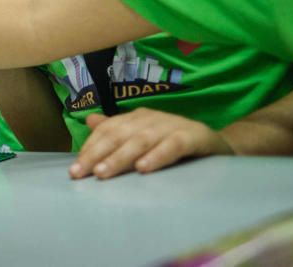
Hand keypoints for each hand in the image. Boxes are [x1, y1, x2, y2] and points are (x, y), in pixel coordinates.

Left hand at [68, 108, 233, 179]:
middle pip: (119, 135)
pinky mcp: (194, 137)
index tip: (74, 169)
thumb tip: (89, 121)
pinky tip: (143, 169)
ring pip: (141, 141)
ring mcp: (172, 126)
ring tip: (103, 173)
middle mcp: (151, 119)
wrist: (218, 144)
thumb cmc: (174, 143)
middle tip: (81, 173)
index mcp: (137, 118)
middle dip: (97, 154)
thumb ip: (117, 130)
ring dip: (120, 157)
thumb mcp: (144, 136)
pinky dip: (158, 156)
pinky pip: (174, 146)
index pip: (108, 131)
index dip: (90, 148)